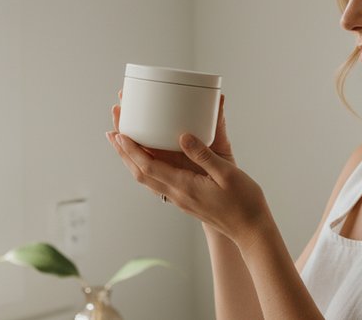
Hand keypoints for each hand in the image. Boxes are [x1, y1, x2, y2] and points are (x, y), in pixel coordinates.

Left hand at [106, 94, 270, 248]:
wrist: (250, 230)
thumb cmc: (243, 202)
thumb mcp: (227, 174)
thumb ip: (203, 155)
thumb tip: (183, 136)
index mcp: (184, 186)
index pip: (148, 166)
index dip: (131, 149)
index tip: (119, 132)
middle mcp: (177, 194)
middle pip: (140, 172)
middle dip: (124, 152)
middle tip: (112, 131)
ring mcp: (180, 198)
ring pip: (147, 178)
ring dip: (131, 160)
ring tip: (122, 142)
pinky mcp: (185, 199)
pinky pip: (158, 181)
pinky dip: (146, 167)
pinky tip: (148, 158)